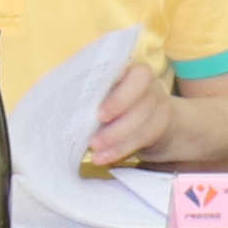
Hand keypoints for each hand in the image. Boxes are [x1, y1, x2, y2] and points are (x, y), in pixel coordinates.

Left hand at [80, 53, 180, 169]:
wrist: (148, 117)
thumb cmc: (112, 98)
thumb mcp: (103, 91)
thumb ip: (92, 94)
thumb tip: (66, 107)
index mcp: (133, 70)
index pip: (136, 76)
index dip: (120, 97)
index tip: (99, 115)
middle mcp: (151, 84)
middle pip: (142, 103)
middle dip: (118, 125)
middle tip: (94, 140)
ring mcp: (160, 104)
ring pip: (145, 123)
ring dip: (118, 140)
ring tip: (95, 150)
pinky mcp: (162, 124)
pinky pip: (144, 138)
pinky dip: (121, 150)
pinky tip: (104, 158)